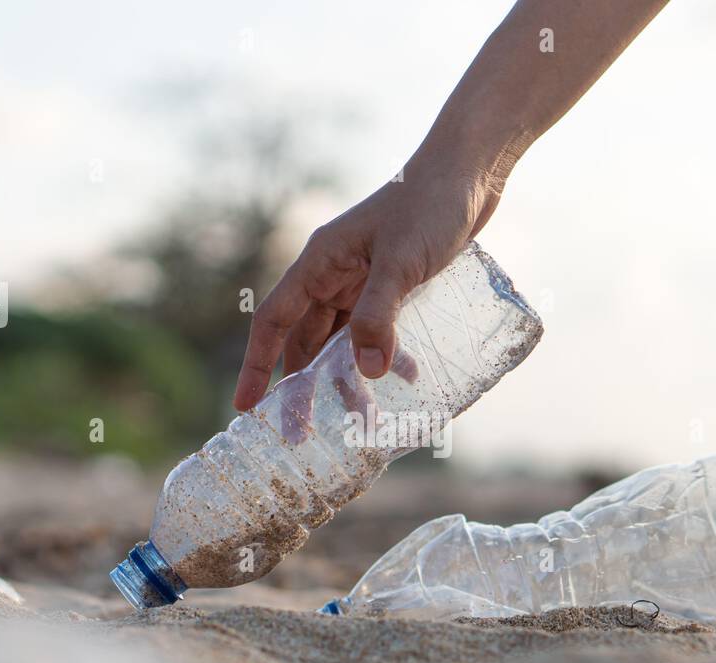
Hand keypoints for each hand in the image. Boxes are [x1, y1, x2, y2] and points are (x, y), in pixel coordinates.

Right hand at [233, 158, 503, 410]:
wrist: (469, 173)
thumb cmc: (431, 205)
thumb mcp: (402, 262)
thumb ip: (380, 315)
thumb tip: (365, 372)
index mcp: (319, 263)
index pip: (273, 322)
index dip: (257, 367)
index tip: (245, 407)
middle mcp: (333, 274)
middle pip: (305, 341)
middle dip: (302, 388)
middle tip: (301, 435)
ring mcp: (363, 280)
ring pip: (341, 341)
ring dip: (346, 379)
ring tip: (360, 421)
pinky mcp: (393, 284)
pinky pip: (375, 331)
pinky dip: (383, 357)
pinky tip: (404, 380)